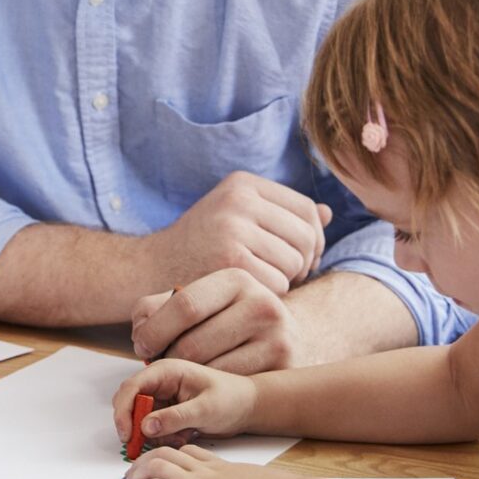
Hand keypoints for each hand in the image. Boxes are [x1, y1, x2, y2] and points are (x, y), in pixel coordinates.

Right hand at [112, 357, 257, 446]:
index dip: (123, 410)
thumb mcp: (205, 409)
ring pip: (140, 420)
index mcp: (166, 371)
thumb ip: (175, 417)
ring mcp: (162, 399)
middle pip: (129, 404)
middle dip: (135, 426)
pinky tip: (184, 437)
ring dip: (153, 435)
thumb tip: (145, 426)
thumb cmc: (232, 399)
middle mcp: (159, 383)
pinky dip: (163, 439)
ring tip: (180, 438)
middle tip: (143, 446)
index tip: (127, 434)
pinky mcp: (166, 413)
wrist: (247, 407)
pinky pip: (152, 429)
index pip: (131, 387)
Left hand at [131, 269, 302, 370]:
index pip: (184, 306)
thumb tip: (140, 328)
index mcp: (235, 280)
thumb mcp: (203, 300)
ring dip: (185, 378)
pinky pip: (230, 387)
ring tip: (182, 372)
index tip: (142, 346)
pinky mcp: (284, 366)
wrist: (289, 333)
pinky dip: (210, 388)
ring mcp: (277, 336)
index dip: (155, 331)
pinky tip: (206, 381)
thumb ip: (162, 306)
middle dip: (166, 359)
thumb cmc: (230, 317)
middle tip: (159, 365)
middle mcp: (261, 303)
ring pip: (210, 370)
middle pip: (193, 344)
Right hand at [142, 172, 330, 300]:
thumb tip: (328, 213)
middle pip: (305, 235)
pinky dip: (269, 294)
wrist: (149, 269)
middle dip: (303, 262)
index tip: (302, 259)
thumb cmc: (199, 246)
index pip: (306, 209)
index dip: (313, 239)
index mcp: (243, 183)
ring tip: (261, 283)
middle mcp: (239, 199)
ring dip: (285, 281)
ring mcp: (234, 227)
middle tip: (285, 277)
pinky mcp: (230, 260)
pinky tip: (248, 294)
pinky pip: (278, 283)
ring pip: (294, 261)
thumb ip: (279, 215)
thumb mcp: (236, 218)